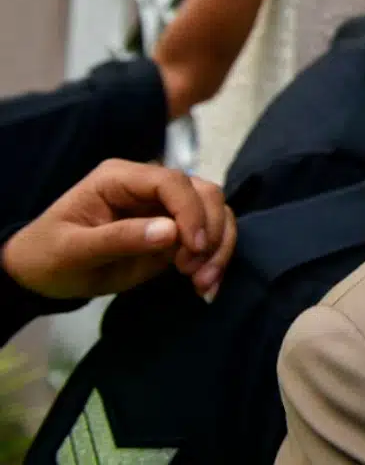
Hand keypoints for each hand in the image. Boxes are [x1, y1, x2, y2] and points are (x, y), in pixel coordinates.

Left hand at [3, 160, 236, 301]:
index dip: (191, 211)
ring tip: (202, 284)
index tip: (193, 248)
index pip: (172, 182)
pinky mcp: (176, 232)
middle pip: (204, 193)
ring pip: (216, 213)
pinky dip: (216, 259)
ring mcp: (166, 208)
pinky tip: (204, 285)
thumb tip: (171, 232)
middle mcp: (150, 187)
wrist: (43, 277)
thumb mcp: (73, 251)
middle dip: (211, 231)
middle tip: (194, 272)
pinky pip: (210, 237)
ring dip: (219, 247)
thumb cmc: (49, 257)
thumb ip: (120, 238)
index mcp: (121, 179)